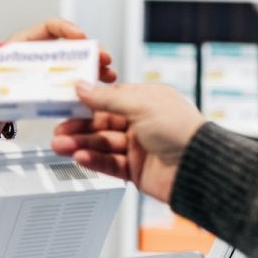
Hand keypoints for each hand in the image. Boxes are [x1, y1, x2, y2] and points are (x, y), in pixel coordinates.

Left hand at [0, 18, 117, 140]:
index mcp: (19, 48)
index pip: (47, 29)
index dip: (66, 29)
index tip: (80, 37)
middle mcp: (35, 59)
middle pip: (68, 47)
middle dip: (89, 50)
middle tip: (104, 60)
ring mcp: (43, 76)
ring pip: (74, 66)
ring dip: (93, 68)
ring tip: (108, 76)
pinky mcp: (47, 93)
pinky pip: (70, 86)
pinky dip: (85, 88)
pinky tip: (97, 94)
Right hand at [50, 82, 204, 202]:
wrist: (199, 169)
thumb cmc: (182, 131)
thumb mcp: (141, 104)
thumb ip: (107, 97)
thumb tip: (83, 86)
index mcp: (146, 102)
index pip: (108, 100)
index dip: (86, 103)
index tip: (66, 104)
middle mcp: (142, 124)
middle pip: (101, 124)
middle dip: (78, 127)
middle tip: (59, 130)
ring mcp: (139, 148)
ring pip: (102, 144)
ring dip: (80, 144)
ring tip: (61, 146)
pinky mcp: (137, 170)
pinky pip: (109, 163)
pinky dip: (93, 160)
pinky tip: (79, 156)